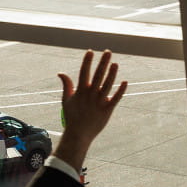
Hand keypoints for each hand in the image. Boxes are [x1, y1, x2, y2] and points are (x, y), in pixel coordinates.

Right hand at [54, 50, 127, 165]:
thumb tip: (61, 73)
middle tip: (107, 52)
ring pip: (107, 85)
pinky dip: (120, 90)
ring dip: (111, 74)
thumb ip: (66, 85)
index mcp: (81, 91)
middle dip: (102, 63)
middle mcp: (90, 95)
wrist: (78, 135)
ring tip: (115, 63)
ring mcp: (99, 102)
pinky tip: (125, 82)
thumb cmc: (72, 117)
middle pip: (98, 76)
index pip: (84, 72)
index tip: (90, 51)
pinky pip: (115, 99)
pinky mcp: (107, 110)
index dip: (87, 62)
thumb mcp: (66, 100)